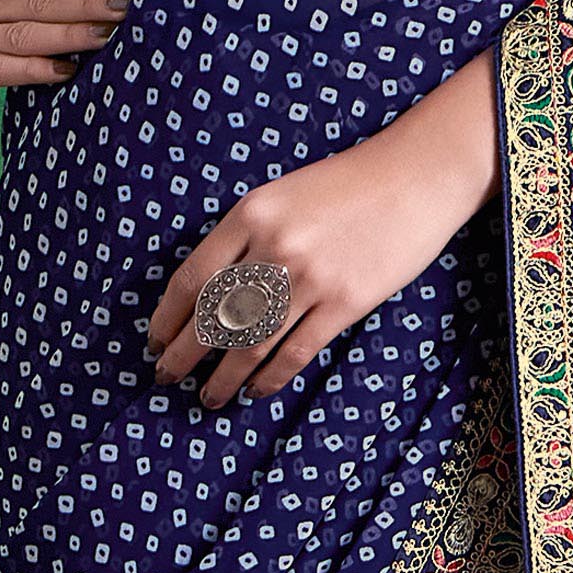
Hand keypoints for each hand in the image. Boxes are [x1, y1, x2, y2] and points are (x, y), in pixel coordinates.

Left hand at [147, 51, 499, 408]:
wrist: (416, 175)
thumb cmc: (347, 185)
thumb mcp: (282, 195)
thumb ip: (245, 236)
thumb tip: (210, 296)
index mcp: (250, 214)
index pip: (191, 279)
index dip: (167, 318)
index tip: (156, 340)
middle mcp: (274, 247)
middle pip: (212, 316)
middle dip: (183, 355)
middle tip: (165, 377)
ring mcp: (311, 277)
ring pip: (251, 342)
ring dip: (223, 377)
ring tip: (208, 397)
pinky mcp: (347, 302)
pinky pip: (297, 351)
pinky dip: (270, 377)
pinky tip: (255, 390)